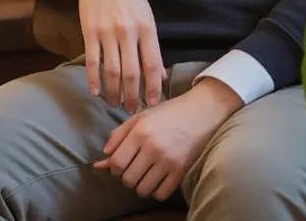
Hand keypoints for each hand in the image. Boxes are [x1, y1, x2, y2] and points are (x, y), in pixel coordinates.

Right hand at [59, 0, 164, 112]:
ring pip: (112, 71)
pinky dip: (94, 79)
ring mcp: (108, 32)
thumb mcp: (146, 14)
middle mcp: (128, 31)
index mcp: (147, 27)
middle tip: (132, 110)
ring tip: (115, 103)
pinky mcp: (89, 31)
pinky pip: (92, 61)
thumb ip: (152, 44)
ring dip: (114, 92)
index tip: (153, 103)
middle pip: (132, 73)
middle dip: (133, 96)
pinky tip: (96, 91)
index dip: (154, 87)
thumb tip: (160, 73)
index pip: (153, 64)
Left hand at [94, 79, 242, 200]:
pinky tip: (158, 179)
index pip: (116, 163)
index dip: (114, 167)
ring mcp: (168, 160)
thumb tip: (103, 157)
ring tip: (146, 174)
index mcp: (140, 131)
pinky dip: (156, 191)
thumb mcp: (142, 116)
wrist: (201, 111)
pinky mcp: (181, 171)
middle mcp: (153, 147)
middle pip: (127, 179)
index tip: (121, 163)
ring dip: (140, 185)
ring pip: (142, 190)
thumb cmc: (169, 112)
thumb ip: (119, 134)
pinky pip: (160, 194)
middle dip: (127, 176)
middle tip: (134, 167)